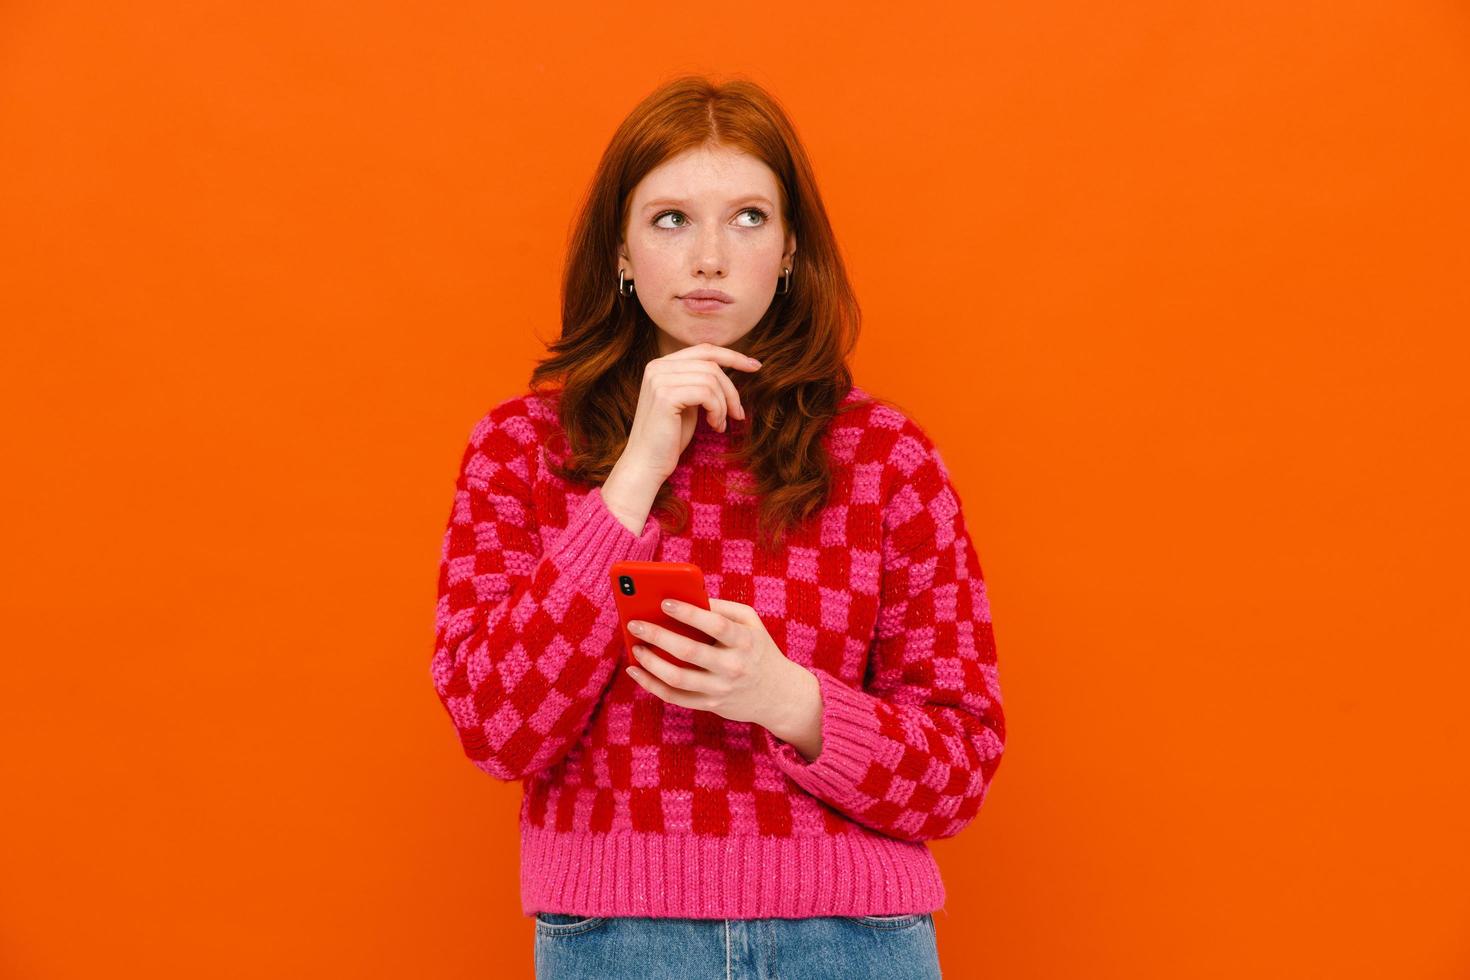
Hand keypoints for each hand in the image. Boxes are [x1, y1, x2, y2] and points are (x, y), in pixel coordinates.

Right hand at [619, 343, 762, 481]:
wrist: (646, 464)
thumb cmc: (669, 438)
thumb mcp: (688, 403)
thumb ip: (701, 383)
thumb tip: (733, 367)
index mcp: (661, 365)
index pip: (704, 350)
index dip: (732, 356)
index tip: (755, 366)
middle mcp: (657, 367)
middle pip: (711, 365)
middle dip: (732, 390)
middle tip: (738, 415)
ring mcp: (659, 379)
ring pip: (712, 379)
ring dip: (724, 405)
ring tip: (719, 425)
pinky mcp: (665, 396)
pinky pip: (706, 393)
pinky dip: (717, 411)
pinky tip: (714, 426)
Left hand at [624, 597, 817, 738]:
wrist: (777, 694)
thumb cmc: (757, 648)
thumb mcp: (750, 622)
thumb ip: (722, 607)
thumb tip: (685, 596)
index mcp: (745, 640)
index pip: (716, 625)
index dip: (689, 613)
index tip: (665, 602)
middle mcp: (733, 666)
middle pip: (690, 652)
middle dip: (658, 636)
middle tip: (635, 623)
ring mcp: (720, 689)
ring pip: (677, 678)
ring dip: (650, 663)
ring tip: (636, 647)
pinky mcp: (709, 704)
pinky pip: (674, 697)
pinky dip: (651, 684)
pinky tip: (635, 670)